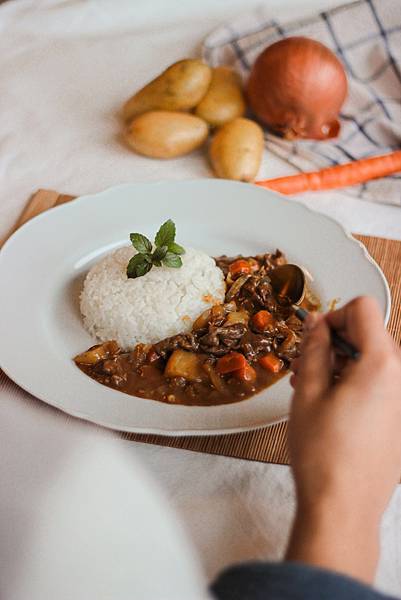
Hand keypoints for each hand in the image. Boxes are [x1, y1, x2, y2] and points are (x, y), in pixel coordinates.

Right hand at [286, 296, 400, 582]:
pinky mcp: (396, 419)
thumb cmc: (325, 457)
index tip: (315, 336)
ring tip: (311, 388)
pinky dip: (352, 384)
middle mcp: (399, 380)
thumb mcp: (308, 391)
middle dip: (334, 343)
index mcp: (380, 365)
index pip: (363, 310)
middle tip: (306, 365)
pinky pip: (377, 385)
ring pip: (370, 361)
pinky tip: (327, 405)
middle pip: (368, 335)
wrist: (343, 508)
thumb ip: (314, 348)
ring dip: (340, 365)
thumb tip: (316, 324)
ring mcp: (400, 401)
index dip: (334, 316)